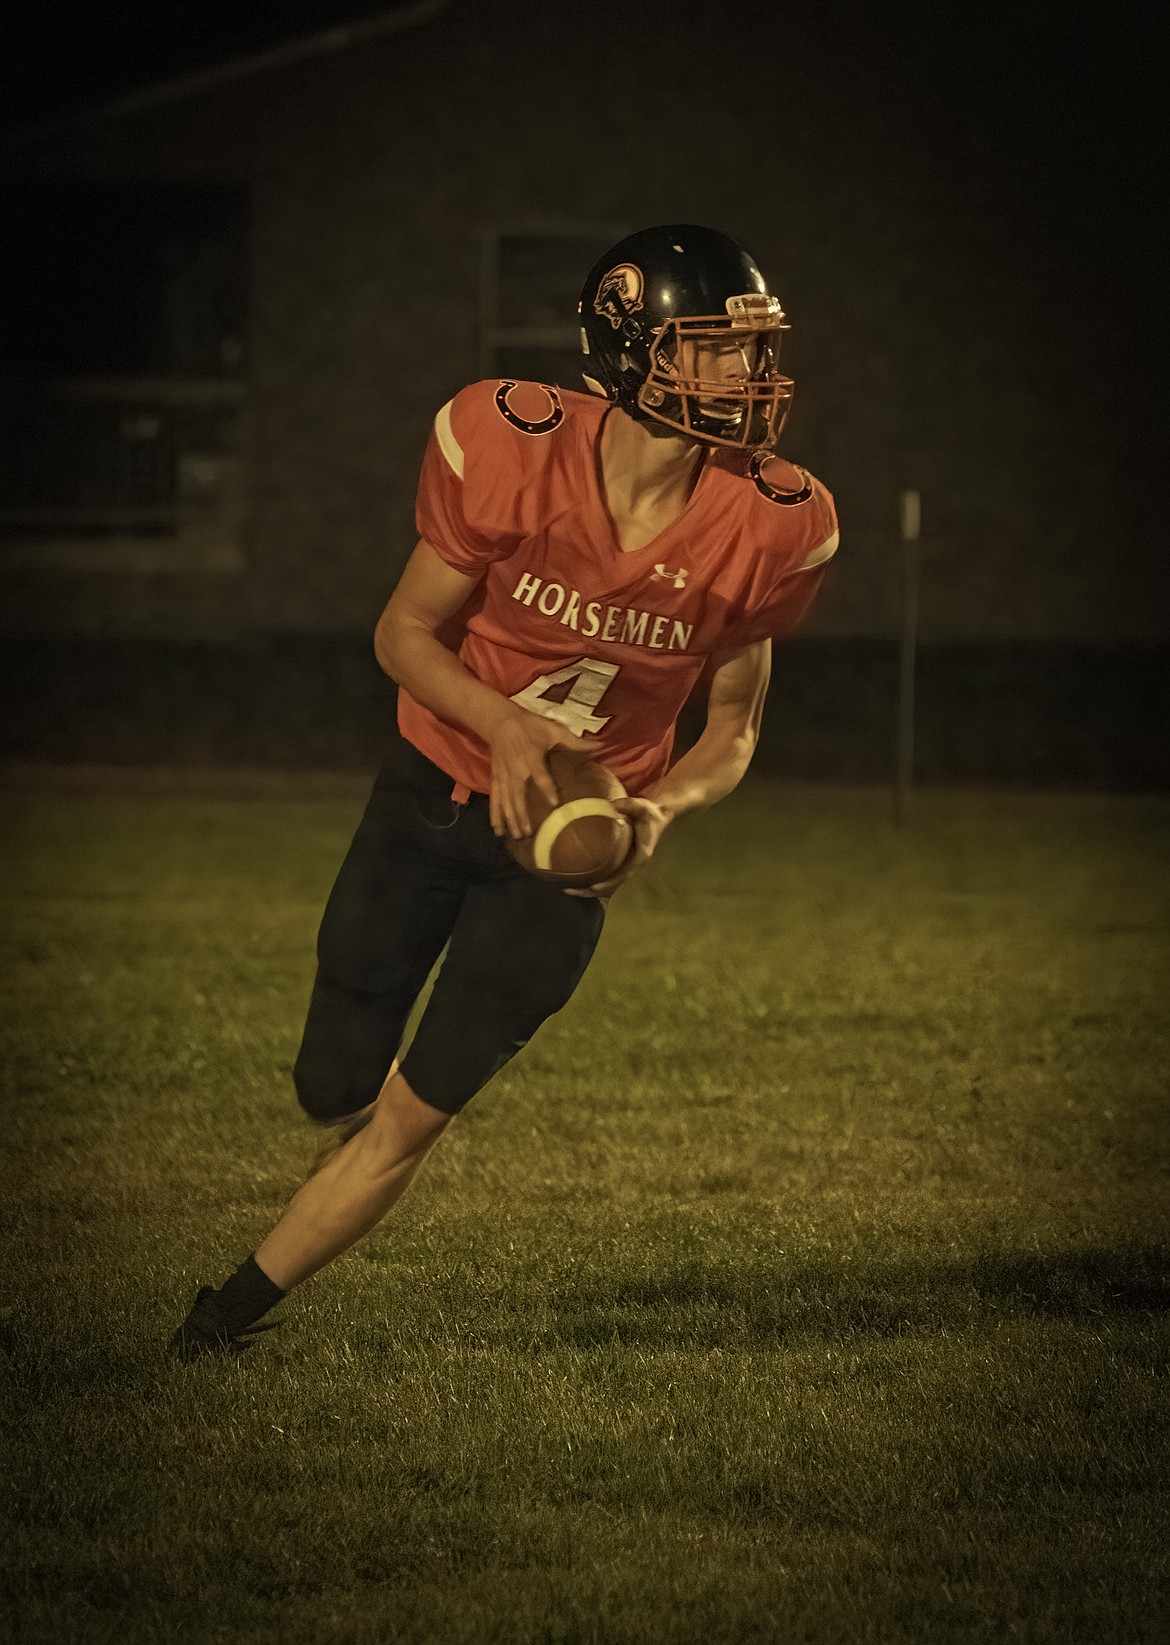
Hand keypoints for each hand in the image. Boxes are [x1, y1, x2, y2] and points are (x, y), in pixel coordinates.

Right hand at [487, 709, 603, 838]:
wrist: (500, 721)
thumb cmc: (530, 725)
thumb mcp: (553, 729)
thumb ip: (575, 741)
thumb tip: (601, 745)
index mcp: (531, 757)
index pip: (540, 775)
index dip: (546, 789)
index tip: (554, 804)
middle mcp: (516, 769)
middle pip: (518, 795)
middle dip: (522, 815)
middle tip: (530, 833)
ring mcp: (504, 776)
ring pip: (507, 801)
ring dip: (511, 819)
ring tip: (518, 836)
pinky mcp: (496, 779)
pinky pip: (495, 799)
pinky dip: (495, 815)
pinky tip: (498, 831)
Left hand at [565, 796, 671, 900]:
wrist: (656, 817)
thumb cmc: (649, 813)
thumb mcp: (642, 807)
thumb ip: (628, 805)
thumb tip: (611, 805)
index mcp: (640, 856)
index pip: (623, 875)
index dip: (608, 883)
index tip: (592, 886)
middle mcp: (633, 866)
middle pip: (611, 886)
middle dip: (591, 891)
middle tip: (569, 890)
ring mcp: (626, 867)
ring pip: (607, 885)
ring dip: (588, 890)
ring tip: (568, 889)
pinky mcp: (621, 864)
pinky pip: (606, 878)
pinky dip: (592, 882)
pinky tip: (576, 881)